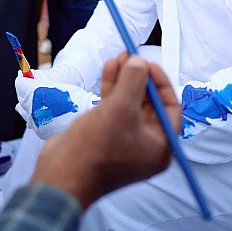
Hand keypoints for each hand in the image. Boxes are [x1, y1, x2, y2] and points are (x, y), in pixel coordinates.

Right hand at [30, 54, 179, 207]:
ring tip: (118, 57)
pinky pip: (113, 108)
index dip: (161, 82)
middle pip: (148, 103)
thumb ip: (134, 81)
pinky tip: (109, 69)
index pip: (170, 108)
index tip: (148, 63)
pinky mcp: (104, 137)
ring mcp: (123, 141)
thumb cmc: (97, 148)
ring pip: (129, 103)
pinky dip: (112, 89)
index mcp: (159, 146)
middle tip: (131, 56)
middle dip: (140, 78)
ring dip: (124, 79)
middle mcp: (145, 145)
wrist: (62, 174)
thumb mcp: (121, 108)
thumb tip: (139, 62)